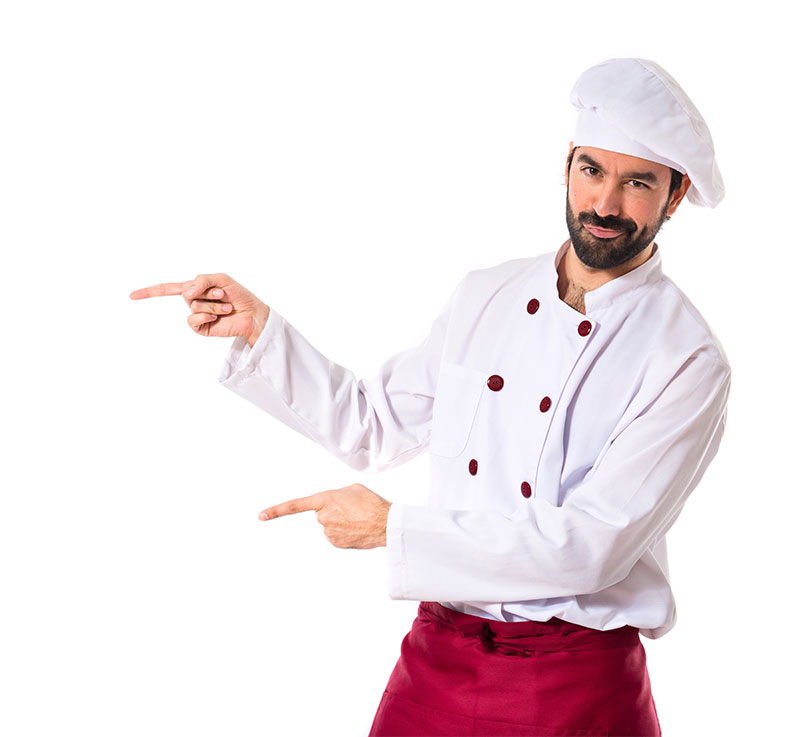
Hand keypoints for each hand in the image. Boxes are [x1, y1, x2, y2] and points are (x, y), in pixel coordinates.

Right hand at [129, 273, 269, 346]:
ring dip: (212, 305)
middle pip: (186, 294)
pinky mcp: (202, 328)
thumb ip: (201, 281)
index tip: (131, 296)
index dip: (150, 292)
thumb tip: (185, 292)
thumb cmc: (239, 295)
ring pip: (193, 306)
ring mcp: (197, 316)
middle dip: (207, 292)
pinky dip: (207, 316)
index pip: (168, 289)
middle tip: (222, 295)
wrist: (253, 314)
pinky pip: (194, 319)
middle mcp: (193, 302)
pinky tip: (218, 316)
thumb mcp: (220, 279)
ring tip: (226, 306)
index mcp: (195, 288)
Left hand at [259, 483, 390, 548]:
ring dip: (341, 522)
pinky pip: (335, 536)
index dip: (276, 511)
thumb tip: (333, 505)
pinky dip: (344, 532)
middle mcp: (323, 517)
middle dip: (333, 511)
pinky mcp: (336, 543)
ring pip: (329, 526)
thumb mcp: (352, 489)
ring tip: (357, 519)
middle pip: (322, 514)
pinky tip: (357, 529)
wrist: (386, 524)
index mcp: (326, 499)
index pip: (295, 506)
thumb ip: (336, 494)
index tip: (261, 516)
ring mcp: (328, 532)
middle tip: (352, 509)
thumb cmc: (372, 503)